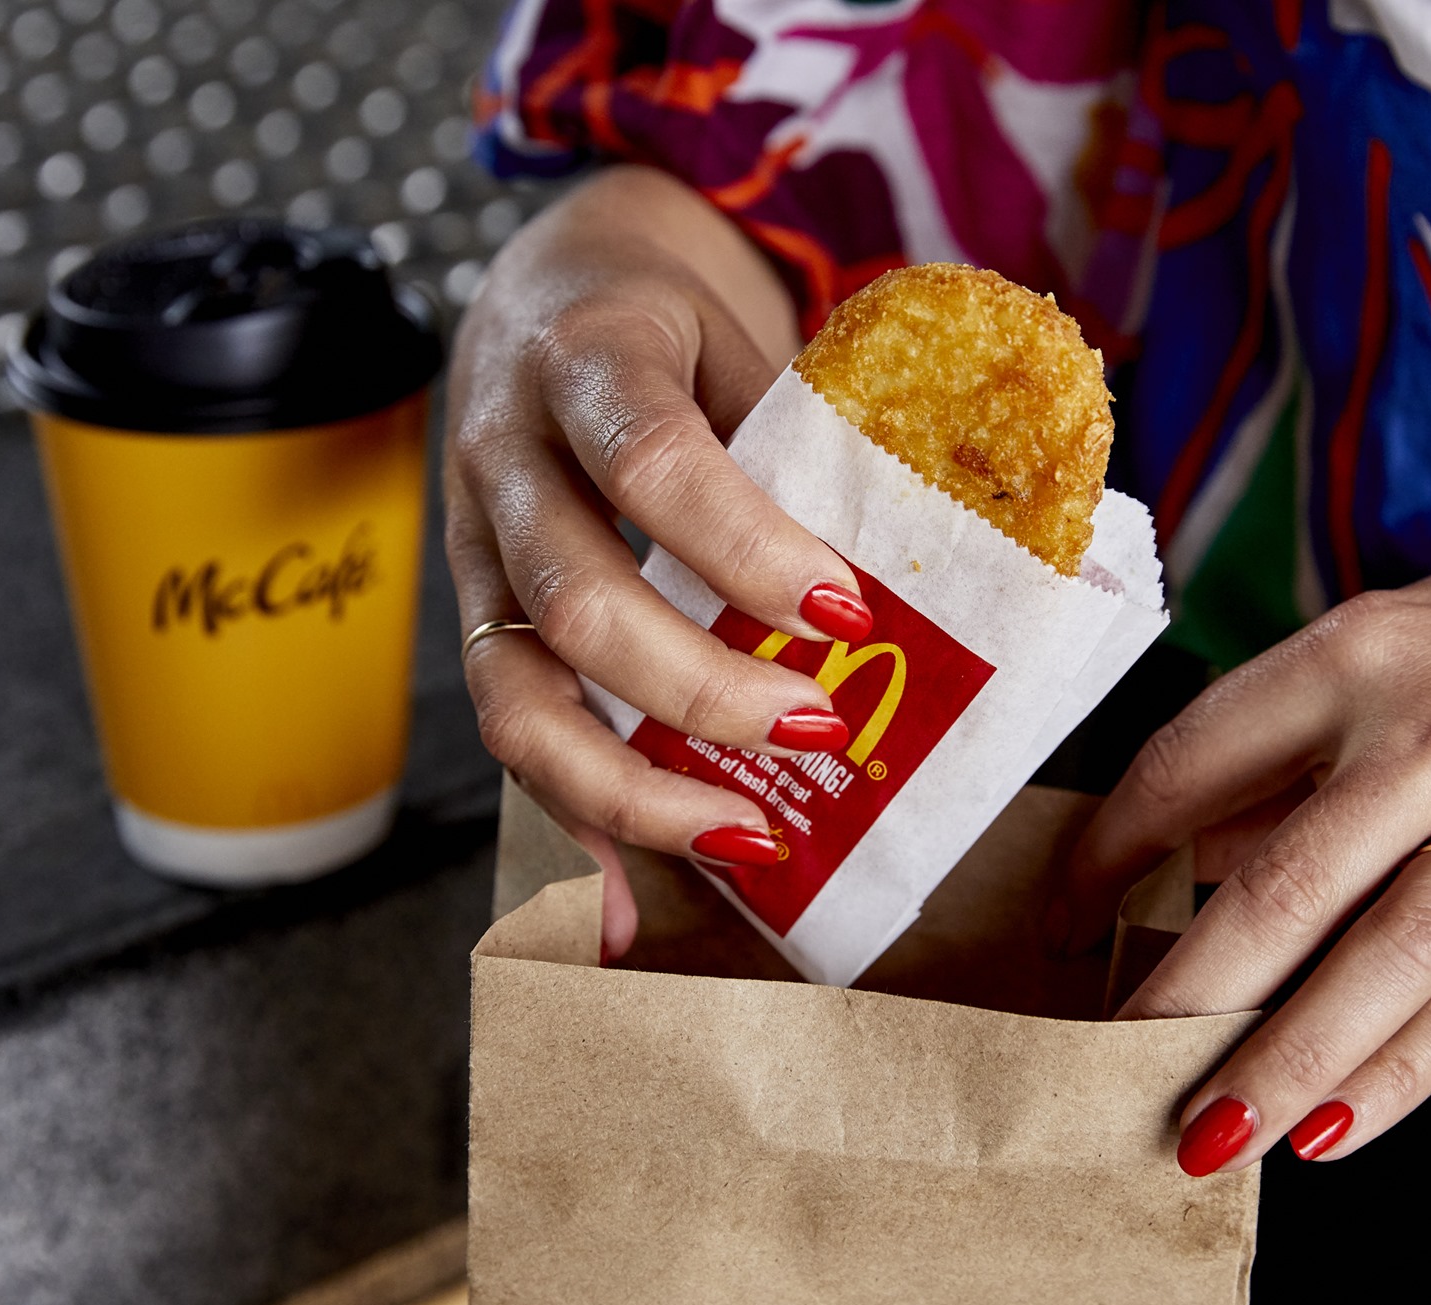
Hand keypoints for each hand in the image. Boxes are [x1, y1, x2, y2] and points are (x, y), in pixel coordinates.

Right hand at [444, 167, 870, 959]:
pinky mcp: (476, 616)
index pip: (651, 458)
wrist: (539, 293)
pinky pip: (511, 728)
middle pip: (574, 597)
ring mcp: (472, 546)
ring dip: (632, 783)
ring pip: (514, 691)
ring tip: (744, 838)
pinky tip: (633, 886)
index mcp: (584, 355)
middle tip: (818, 732)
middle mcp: (503, 455)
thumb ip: (812, 433)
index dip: (743, 545)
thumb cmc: (668, 328)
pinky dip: (578, 812)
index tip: (844, 609)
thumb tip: (957, 546)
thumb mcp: (741, 337)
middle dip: (700, 687)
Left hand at [1055, 518, 1430, 1172]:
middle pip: (1278, 882)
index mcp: (1365, 649)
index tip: (1063, 917)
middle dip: (1179, 988)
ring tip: (1204, 1134)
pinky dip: (1400, 1075)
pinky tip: (1330, 1131)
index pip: (1192, 760)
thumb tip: (1185, 857)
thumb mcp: (1417, 647)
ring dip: (1282, 1061)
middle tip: (1100, 1060)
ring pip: (1378, 959)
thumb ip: (1302, 748)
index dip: (1109, 853)